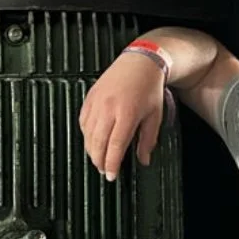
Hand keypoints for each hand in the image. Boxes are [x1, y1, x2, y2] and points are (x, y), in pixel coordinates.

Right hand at [79, 52, 165, 180]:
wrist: (139, 62)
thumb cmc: (149, 89)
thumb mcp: (155, 116)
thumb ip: (148, 140)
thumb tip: (143, 161)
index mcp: (127, 114)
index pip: (115, 146)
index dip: (111, 164)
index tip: (111, 176)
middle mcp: (109, 109)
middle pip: (98, 143)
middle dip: (99, 160)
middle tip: (103, 170)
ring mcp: (97, 102)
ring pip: (88, 134)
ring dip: (91, 150)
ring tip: (98, 159)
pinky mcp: (90, 97)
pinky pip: (83, 121)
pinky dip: (86, 135)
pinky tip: (92, 141)